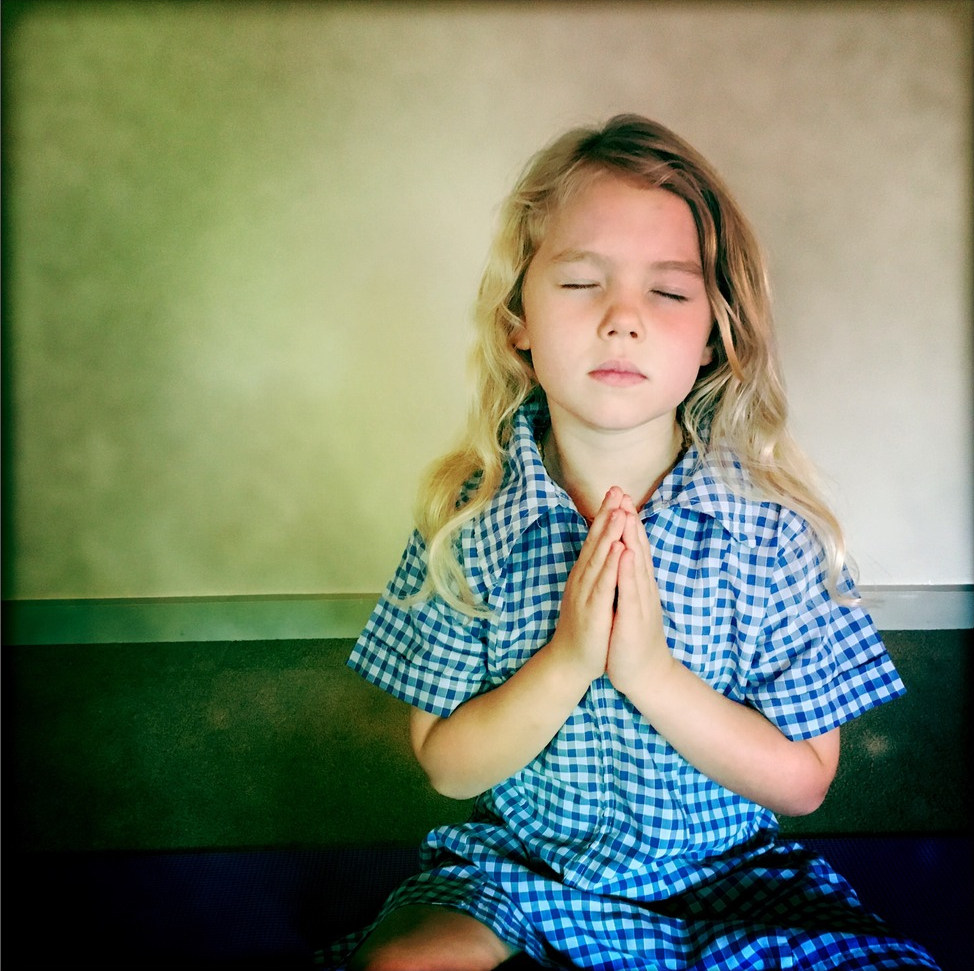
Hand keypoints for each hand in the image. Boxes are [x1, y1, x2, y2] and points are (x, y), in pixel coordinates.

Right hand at [549, 487, 626, 683]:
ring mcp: (586, 594)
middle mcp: (583, 579)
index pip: (596, 540)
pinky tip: (620, 549)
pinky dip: (612, 566)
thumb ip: (595, 573)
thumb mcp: (590, 595)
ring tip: (620, 510)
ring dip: (609, 533)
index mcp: (585, 575)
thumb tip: (603, 551)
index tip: (616, 492)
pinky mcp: (593, 611)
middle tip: (617, 489)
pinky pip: (604, 585)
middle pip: (596, 542)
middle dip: (607, 515)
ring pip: (599, 558)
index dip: (606, 515)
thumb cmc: (585, 629)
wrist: (570, 662)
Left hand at [605, 494, 673, 697]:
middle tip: (623, 492)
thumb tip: (627, 557)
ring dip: (631, 537)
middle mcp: (642, 588)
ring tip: (625, 512)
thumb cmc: (632, 637)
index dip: (627, 522)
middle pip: (637, 548)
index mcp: (638, 584)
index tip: (620, 496)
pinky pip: (630, 590)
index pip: (633, 547)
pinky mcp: (634, 618)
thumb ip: (629, 580)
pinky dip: (628, 570)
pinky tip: (625, 553)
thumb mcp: (629, 603)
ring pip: (635, 563)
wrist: (645, 674)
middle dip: (629, 520)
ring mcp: (640, 602)